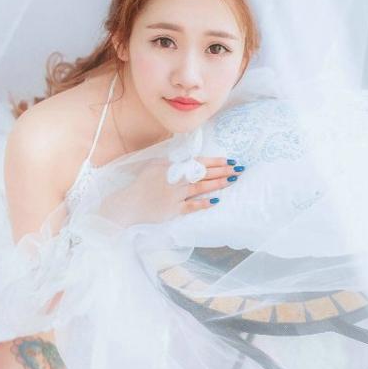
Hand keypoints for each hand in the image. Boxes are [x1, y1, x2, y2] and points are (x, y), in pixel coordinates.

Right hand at [97, 157, 243, 226]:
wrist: (128, 204)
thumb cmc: (141, 184)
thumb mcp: (155, 166)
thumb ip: (172, 162)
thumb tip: (189, 158)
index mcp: (171, 167)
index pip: (198, 162)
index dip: (215, 161)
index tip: (229, 160)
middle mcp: (175, 180)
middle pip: (203, 174)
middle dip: (222, 170)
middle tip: (239, 169)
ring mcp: (174, 195)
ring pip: (200, 188)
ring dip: (217, 184)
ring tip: (232, 181)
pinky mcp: (172, 210)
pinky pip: (191, 206)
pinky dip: (203, 204)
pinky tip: (216, 201)